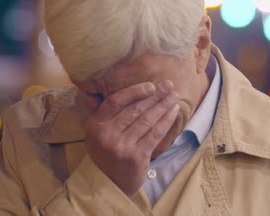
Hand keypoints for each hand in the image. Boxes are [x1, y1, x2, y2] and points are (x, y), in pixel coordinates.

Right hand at [84, 80, 178, 194]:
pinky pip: (155, 134)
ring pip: (146, 120)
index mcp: (95, 125)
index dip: (134, 91)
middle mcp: (106, 134)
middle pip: (134, 110)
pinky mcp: (137, 156)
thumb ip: (110, 114)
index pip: (115, 101)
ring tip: (173, 96)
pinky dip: (166, 121)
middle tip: (168, 85)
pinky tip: (173, 111)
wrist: (109, 183)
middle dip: (154, 96)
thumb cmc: (107, 152)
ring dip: (163, 106)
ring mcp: (122, 146)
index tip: (150, 86)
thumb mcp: (99, 133)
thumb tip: (135, 89)